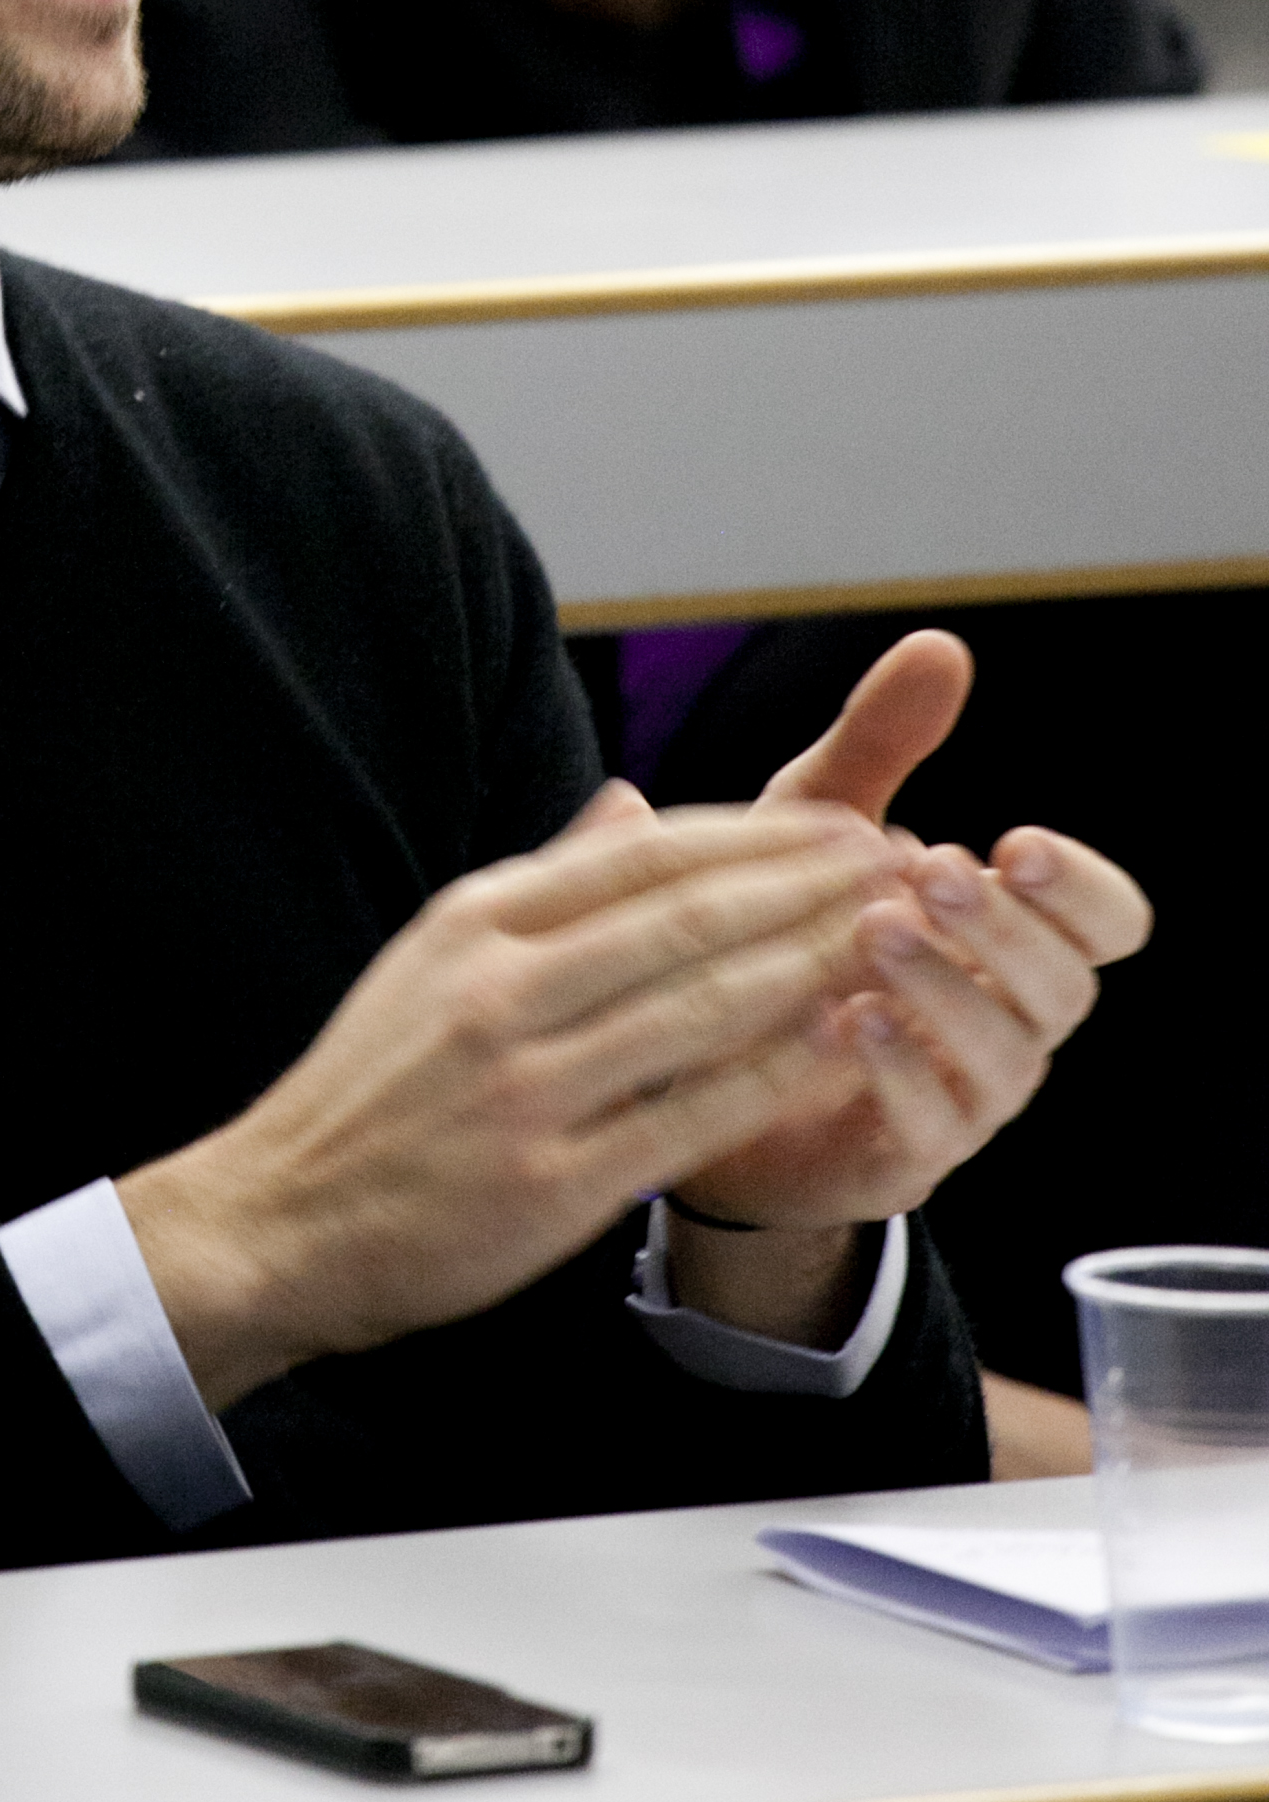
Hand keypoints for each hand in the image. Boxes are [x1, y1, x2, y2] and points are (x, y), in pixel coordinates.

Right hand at [120, 788, 892, 1408]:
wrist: (284, 1217)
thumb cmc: (374, 1088)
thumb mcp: (437, 955)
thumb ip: (547, 880)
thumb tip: (634, 801)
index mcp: (478, 920)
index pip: (645, 853)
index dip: (759, 834)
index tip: (846, 820)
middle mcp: (501, 988)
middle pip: (689, 916)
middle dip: (812, 883)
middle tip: (906, 860)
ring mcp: (527, 1085)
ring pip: (703, 1005)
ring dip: (816, 963)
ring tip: (901, 938)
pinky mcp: (550, 1180)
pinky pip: (691, 1115)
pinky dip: (776, 1075)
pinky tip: (845, 1046)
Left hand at [662, 629, 1152, 1237]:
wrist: (693, 1068)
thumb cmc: (781, 931)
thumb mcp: (817, 821)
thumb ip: (882, 743)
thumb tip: (942, 645)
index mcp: (1011, 937)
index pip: (1108, 922)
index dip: (1082, 886)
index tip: (1017, 844)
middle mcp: (1009, 1017)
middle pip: (1068, 983)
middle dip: (1006, 924)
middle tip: (932, 870)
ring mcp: (966, 1094)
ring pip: (1010, 1054)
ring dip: (948, 988)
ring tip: (873, 931)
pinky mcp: (904, 1157)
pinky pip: (934, 1127)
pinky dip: (898, 1072)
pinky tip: (847, 1020)